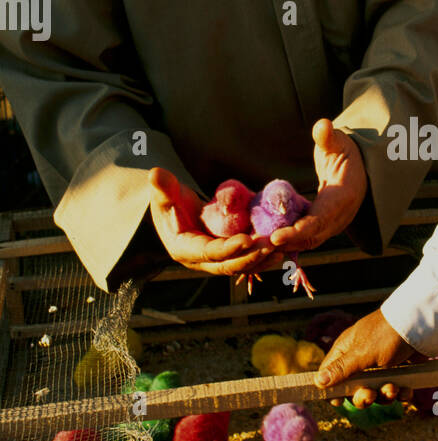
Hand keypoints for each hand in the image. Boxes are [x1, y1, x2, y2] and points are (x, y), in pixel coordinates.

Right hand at [148, 167, 271, 276]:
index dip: (228, 248)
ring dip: (260, 260)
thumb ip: (163, 187)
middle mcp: (200, 261)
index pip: (209, 253)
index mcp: (183, 249)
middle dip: (251, 257)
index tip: (248, 239)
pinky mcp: (227, 256)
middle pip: (228, 264)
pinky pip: (246, 260)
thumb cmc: (169, 199)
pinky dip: (262, 257)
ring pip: (240, 266)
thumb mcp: (164, 193)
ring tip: (280, 250)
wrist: (176, 208)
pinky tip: (279, 251)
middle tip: (271, 245)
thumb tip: (155, 174)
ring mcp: (215, 261)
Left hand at [263, 119, 367, 256]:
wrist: (359, 168)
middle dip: (285, 243)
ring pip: (307, 241)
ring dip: (284, 245)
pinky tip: (264, 238)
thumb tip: (323, 125)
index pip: (319, 220)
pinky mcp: (323, 227)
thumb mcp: (338, 142)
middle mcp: (339, 217)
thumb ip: (328, 137)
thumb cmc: (345, 152)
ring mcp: (332, 225)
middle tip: (257, 244)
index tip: (276, 236)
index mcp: (344, 198)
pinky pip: (305, 238)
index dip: (298, 230)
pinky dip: (287, 241)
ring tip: (257, 244)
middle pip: (311, 237)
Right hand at [315, 309, 419, 391]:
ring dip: (385, 395)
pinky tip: (407, 390)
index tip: (339, 401)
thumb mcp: (362, 353)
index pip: (331, 375)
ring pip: (377, 391)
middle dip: (364, 396)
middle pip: (354, 389)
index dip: (334, 390)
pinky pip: (395, 389)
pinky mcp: (399, 370)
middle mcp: (361, 360)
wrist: (422, 324)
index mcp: (347, 352)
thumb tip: (317, 382)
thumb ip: (341, 370)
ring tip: (394, 388)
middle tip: (371, 395)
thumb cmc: (387, 335)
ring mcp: (381, 366)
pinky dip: (401, 392)